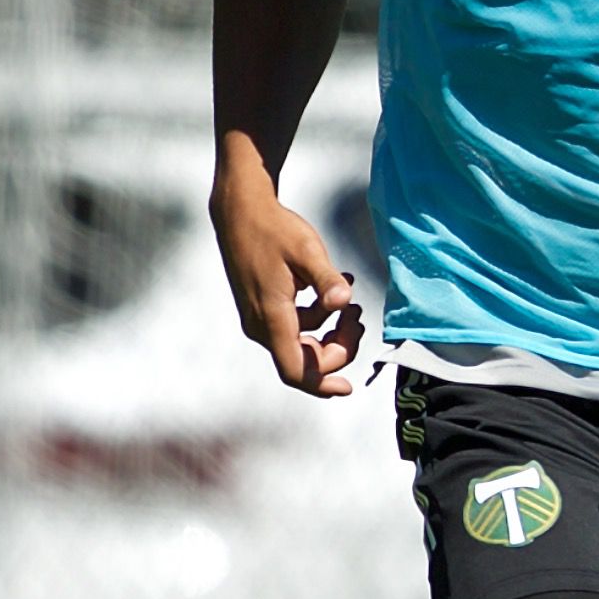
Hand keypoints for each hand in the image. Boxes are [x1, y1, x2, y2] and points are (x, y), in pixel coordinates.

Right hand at [210, 170, 364, 396]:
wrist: (240, 211)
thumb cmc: (272, 229)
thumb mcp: (306, 251)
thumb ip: (327, 280)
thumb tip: (344, 301)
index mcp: (272, 319)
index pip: (296, 371)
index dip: (322, 385)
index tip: (347, 387)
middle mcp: (261, 326)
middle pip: (304, 360)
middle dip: (337, 347)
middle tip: (358, 318)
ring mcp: (259, 318)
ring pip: (302, 342)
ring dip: (331, 328)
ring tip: (350, 298)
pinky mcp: (261, 307)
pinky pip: (295, 325)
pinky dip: (318, 314)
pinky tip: (332, 287)